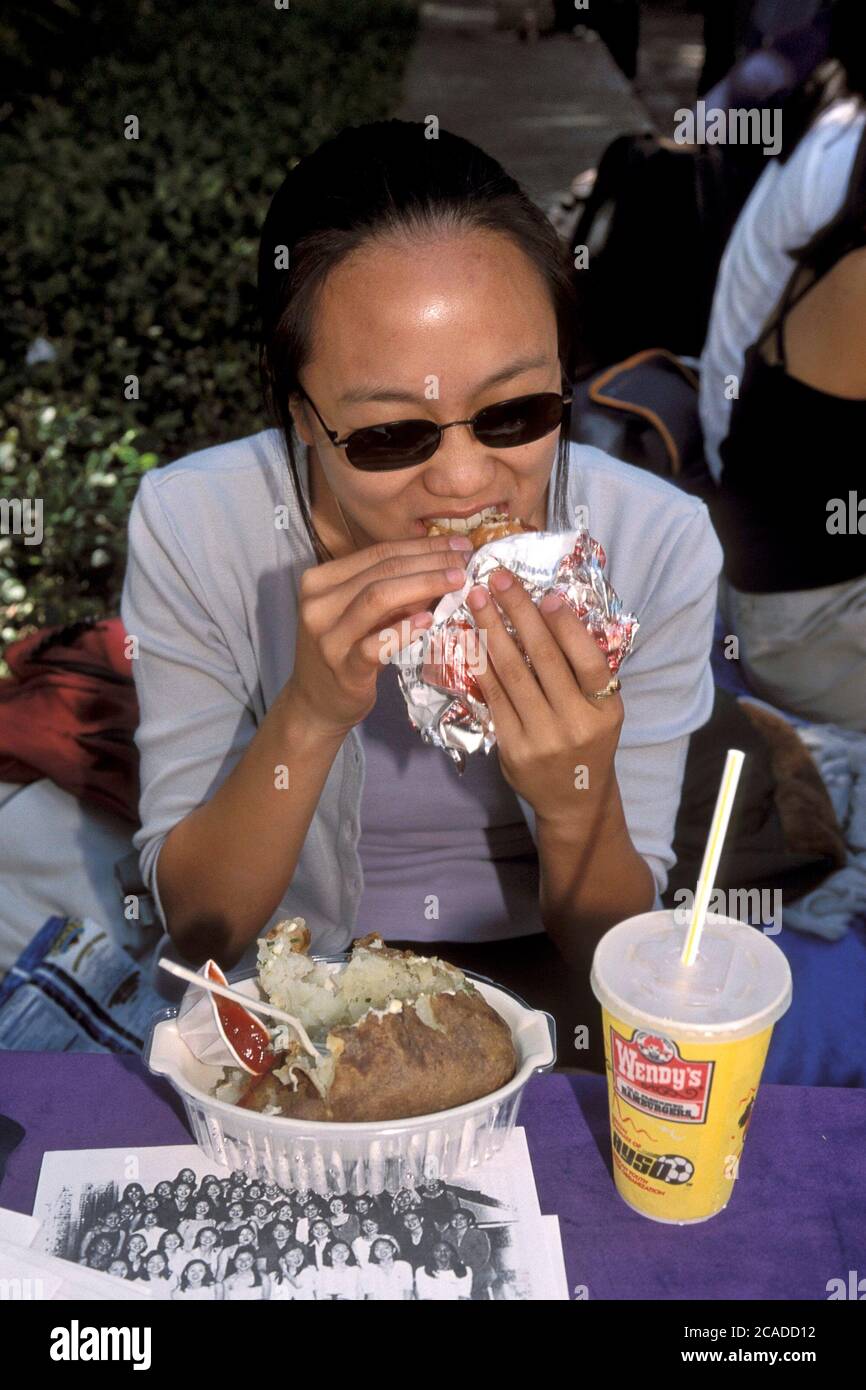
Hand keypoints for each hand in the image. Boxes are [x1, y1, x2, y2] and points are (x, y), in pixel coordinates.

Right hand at [285, 536, 471, 737]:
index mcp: (320, 580)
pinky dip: (405, 630)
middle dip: (430, 561)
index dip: (422, 546)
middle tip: (466, 560)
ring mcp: (327, 637)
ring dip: (424, 585)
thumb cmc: (343, 651)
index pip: (378, 553)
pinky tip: (430, 620)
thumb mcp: (358, 614)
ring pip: (378, 598)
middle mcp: (318, 603)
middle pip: (381, 571)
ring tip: (458, 582)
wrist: (316, 704)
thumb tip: (442, 564)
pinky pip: (377, 644)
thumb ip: (388, 589)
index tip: (458, 544)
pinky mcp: (343, 668)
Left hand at [465, 567, 624, 828]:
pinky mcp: (513, 749)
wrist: (574, 800)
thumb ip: (584, 672)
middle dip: (519, 613)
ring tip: (477, 600)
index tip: (546, 594)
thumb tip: (551, 611)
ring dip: (492, 631)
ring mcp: (542, 738)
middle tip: (498, 578)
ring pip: (513, 675)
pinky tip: (469, 640)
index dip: (568, 626)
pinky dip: (480, 665)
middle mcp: (576, 723)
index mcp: (606, 709)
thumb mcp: (602, 710)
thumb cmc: (587, 741)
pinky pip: (494, 698)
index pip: (588, 661)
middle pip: (545, 659)